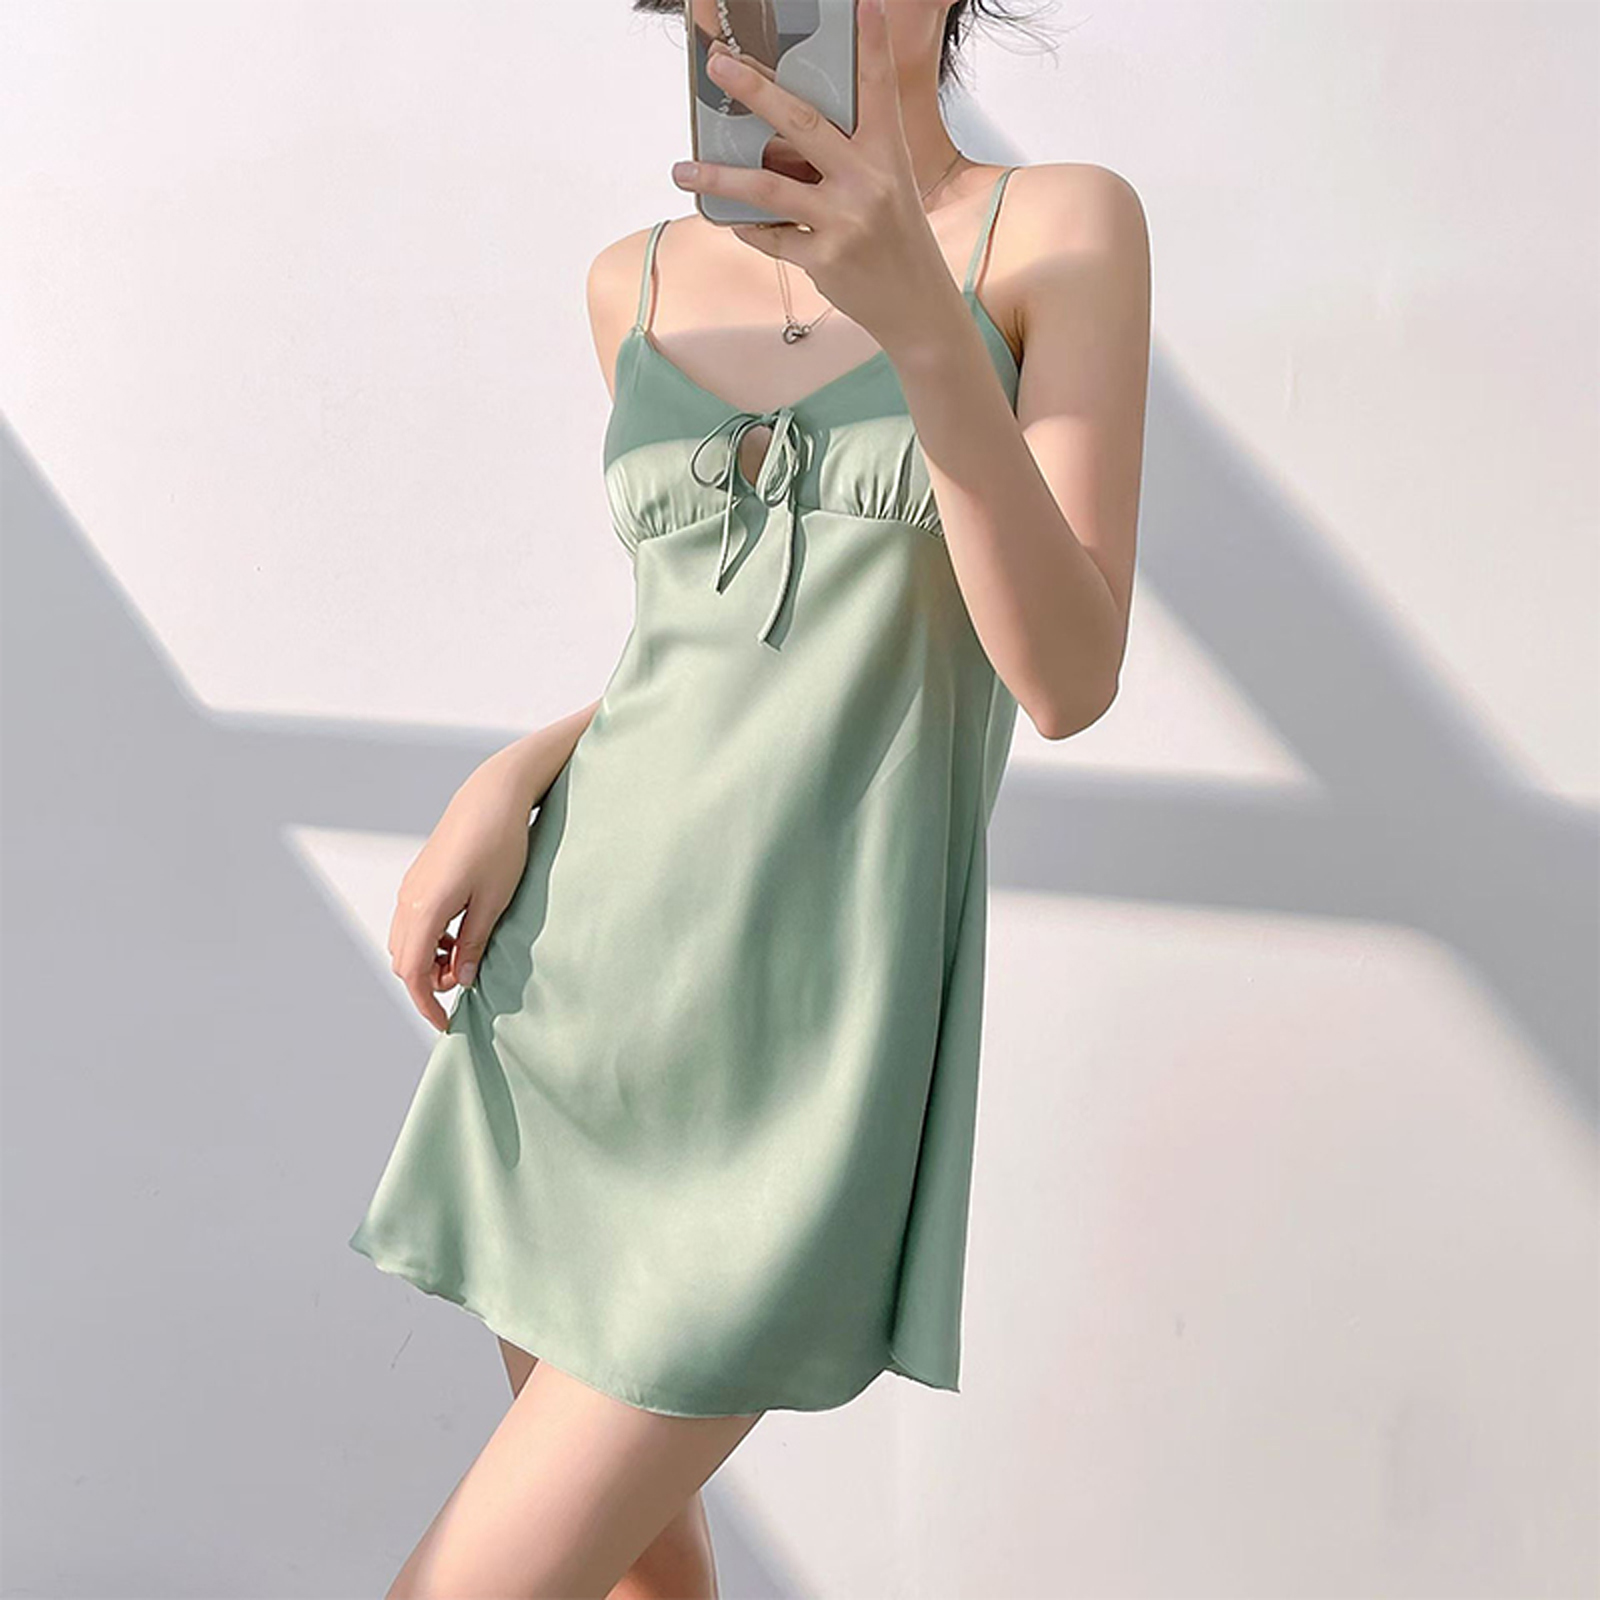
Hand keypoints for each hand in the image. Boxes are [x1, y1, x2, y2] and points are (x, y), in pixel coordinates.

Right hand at [387, 762, 531, 1029]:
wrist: (492, 795)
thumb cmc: (500, 844)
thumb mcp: (495, 900)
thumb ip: (474, 942)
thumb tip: (461, 979)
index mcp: (425, 909)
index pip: (413, 972)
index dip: (425, 1004)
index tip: (444, 1023)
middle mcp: (409, 899)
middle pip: (403, 960)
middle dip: (427, 982)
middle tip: (464, 984)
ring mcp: (410, 886)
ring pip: (405, 941)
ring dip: (428, 960)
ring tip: (465, 958)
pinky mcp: (419, 877)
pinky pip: (412, 921)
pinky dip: (428, 939)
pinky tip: (459, 933)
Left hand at [672, 0, 963, 357]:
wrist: (917, 308)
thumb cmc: (898, 242)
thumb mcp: (887, 189)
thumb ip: (844, 161)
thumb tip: (779, 140)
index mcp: (887, 156)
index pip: (879, 90)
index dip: (872, 44)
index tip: (862, 3)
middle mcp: (867, 183)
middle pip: (803, 124)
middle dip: (756, 91)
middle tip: (720, 67)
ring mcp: (844, 222)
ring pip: (768, 189)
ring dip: (719, 176)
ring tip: (682, 169)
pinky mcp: (823, 260)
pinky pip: (771, 236)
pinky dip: (749, 227)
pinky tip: (733, 219)